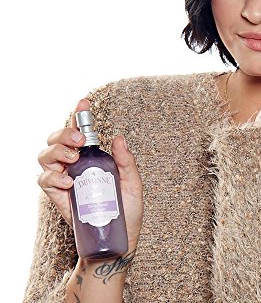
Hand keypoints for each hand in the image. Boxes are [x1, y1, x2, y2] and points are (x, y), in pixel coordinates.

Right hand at [37, 99, 143, 246]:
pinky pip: (45, 181)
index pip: (83, 133)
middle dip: (64, 134)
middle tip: (79, 141)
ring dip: (56, 152)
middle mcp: (77, 166)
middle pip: (57, 140)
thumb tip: (119, 138)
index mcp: (95, 158)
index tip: (83, 102)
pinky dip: (53, 177)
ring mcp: (66, 180)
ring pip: (46, 156)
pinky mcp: (58, 198)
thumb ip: (126, 162)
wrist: (116, 242)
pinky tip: (68, 181)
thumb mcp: (133, 184)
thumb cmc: (126, 212)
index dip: (79, 115)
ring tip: (73, 159)